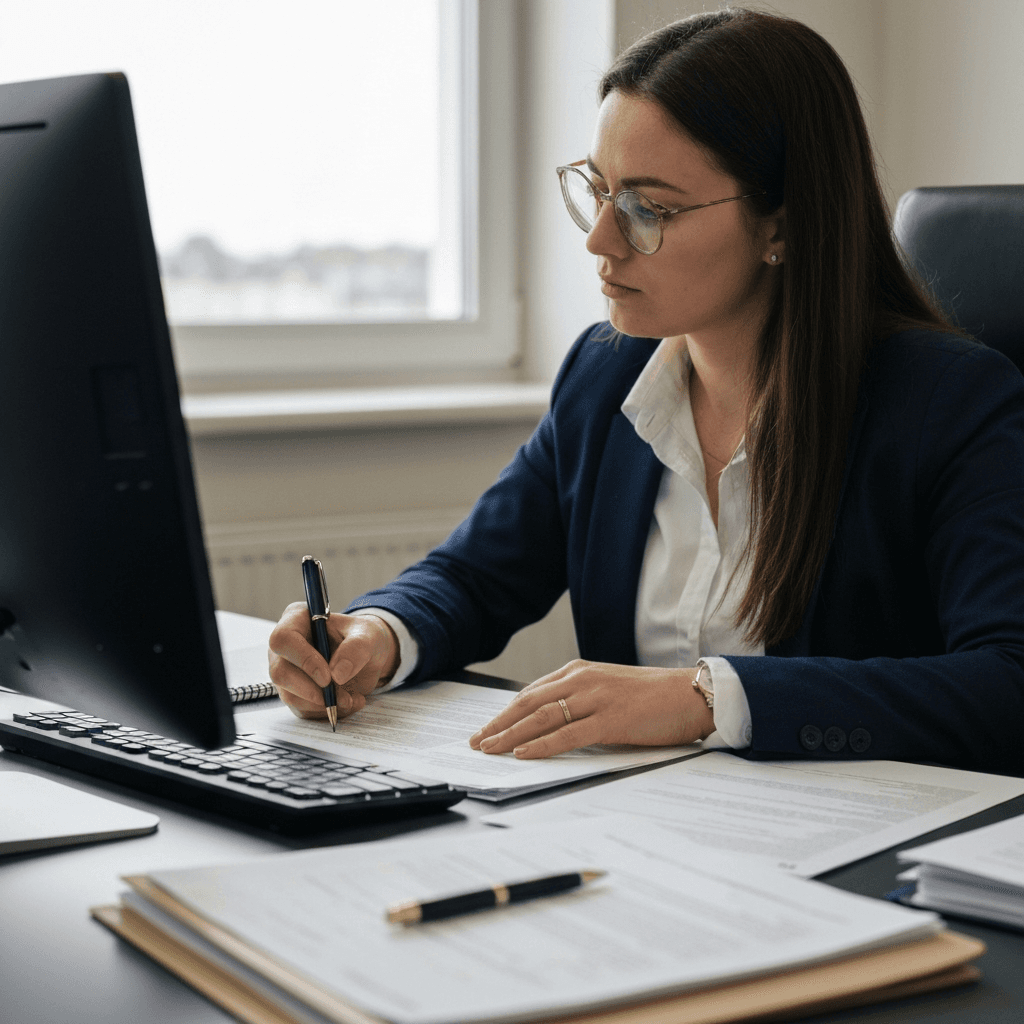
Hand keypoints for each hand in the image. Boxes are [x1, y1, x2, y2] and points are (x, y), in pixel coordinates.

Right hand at [268, 603, 398, 720]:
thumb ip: (356, 648)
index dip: (303, 660)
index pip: (283, 639)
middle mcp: (286, 647)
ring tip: (351, 698)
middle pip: (280, 672)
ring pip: (290, 695)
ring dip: (323, 703)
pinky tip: (347, 701)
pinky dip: (327, 711)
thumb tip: (337, 673)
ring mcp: (287, 671)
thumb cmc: (363, 638)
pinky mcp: (294, 693)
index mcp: (297, 620)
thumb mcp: (369, 635)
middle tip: (341, 695)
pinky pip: (303, 709)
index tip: (327, 676)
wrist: (368, 657)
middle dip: (312, 690)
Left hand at [468, 660, 714, 757]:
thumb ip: (582, 700)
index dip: (507, 712)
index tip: (488, 727)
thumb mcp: (609, 690)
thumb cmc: (654, 696)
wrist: (693, 693)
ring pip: (541, 718)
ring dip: (510, 734)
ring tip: (489, 749)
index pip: (533, 692)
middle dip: (498, 723)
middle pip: (528, 703)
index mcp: (580, 671)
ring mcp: (596, 699)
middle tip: (477, 741)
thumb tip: (553, 723)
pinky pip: (568, 735)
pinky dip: (541, 745)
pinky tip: (523, 754)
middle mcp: (583, 680)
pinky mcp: (611, 719)